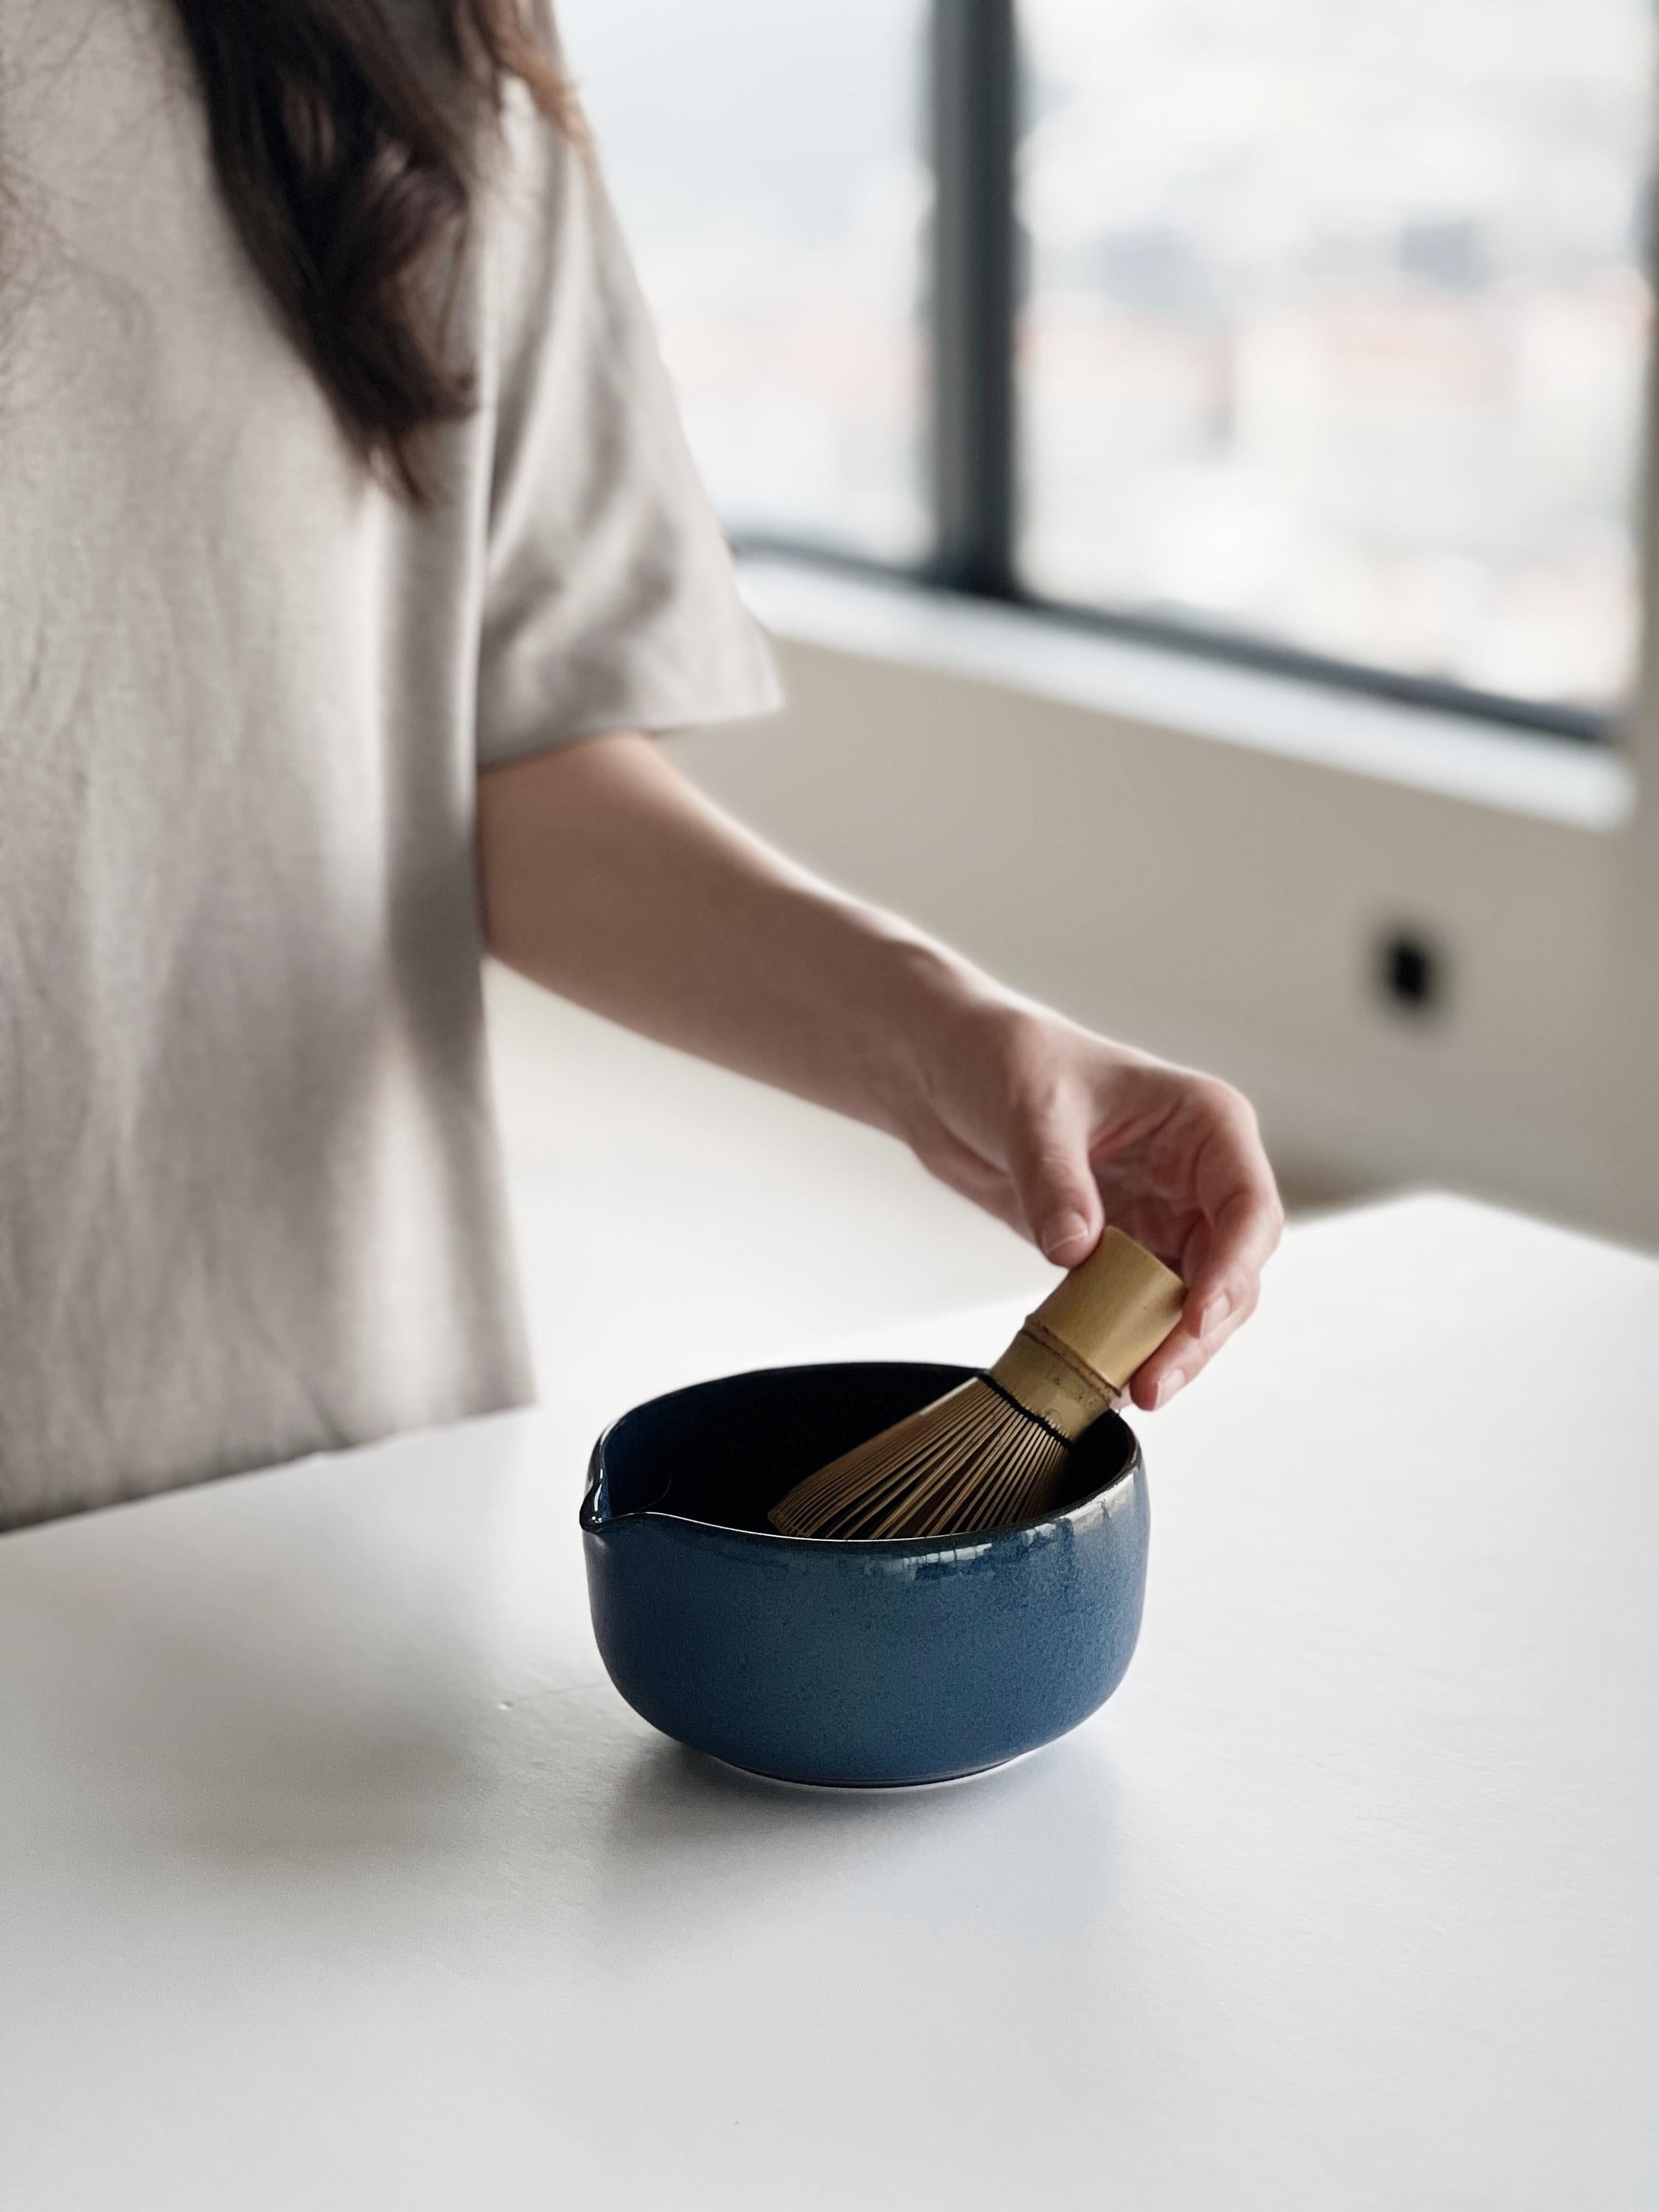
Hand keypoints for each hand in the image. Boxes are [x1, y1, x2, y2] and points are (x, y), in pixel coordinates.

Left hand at [903, 1003, 1283, 1408]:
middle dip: (1197, 1333)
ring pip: (1191, 1303)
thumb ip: (1055, 1180)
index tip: (1195, 1319)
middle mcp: (1197, 1176)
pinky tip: (1098, 1378)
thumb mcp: (1029, 1110)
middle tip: (1153, 1384)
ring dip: (1164, 1350)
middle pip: (1230, 1272)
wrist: (950, 1073)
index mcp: (1205, 1125)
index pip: (1247, 1208)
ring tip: (1124, 1392)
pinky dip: (1122, 1345)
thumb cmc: (1005, 1059)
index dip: (1233, 1270)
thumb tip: (1076, 1251)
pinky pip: (1138, 1309)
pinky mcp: (1121, 1251)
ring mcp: (1162, 1217)